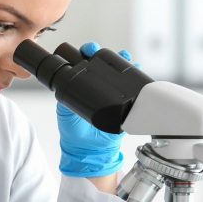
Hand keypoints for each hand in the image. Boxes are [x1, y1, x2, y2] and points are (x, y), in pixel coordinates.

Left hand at [56, 42, 134, 177]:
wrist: (90, 150)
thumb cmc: (74, 131)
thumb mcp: (65, 111)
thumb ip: (66, 98)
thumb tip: (66, 82)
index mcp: (79, 85)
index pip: (83, 63)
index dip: (85, 54)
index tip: (86, 50)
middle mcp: (96, 86)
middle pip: (100, 62)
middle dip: (100, 53)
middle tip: (97, 51)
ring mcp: (111, 92)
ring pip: (117, 70)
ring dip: (121, 60)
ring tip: (123, 55)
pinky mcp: (125, 101)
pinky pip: (132, 85)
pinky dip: (135, 74)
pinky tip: (137, 67)